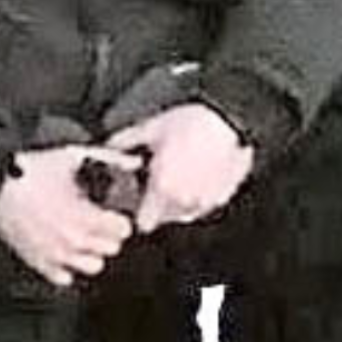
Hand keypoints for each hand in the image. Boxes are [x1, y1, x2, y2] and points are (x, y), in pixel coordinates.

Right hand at [0, 148, 138, 287]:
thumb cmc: (30, 170)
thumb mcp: (74, 156)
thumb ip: (110, 159)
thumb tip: (134, 162)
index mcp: (86, 218)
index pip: (124, 230)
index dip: (121, 218)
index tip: (114, 212)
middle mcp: (74, 242)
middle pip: (111, 249)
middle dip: (108, 234)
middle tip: (99, 221)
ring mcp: (56, 256)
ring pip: (92, 267)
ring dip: (91, 252)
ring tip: (83, 236)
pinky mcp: (37, 263)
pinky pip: (63, 278)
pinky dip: (67, 267)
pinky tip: (63, 249)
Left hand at [106, 100, 252, 230]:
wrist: (230, 119)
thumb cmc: (194, 123)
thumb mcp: (152, 128)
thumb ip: (126, 141)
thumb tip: (110, 146)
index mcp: (163, 189)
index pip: (144, 223)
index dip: (139, 212)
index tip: (139, 201)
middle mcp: (185, 201)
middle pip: (165, 218)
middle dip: (160, 203)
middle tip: (161, 180)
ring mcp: (207, 200)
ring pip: (187, 211)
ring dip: (181, 200)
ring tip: (182, 173)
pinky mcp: (225, 194)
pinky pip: (206, 202)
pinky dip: (202, 193)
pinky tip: (201, 172)